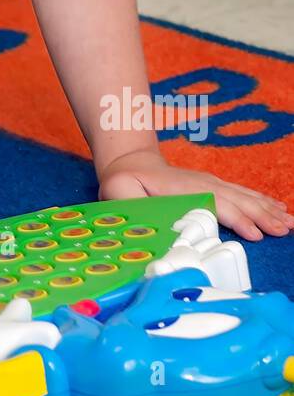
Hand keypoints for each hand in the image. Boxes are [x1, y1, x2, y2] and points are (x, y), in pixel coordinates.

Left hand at [97, 149, 293, 240]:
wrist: (131, 161)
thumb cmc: (124, 181)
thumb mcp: (118, 191)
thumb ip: (130, 206)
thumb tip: (145, 224)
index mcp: (183, 189)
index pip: (215, 203)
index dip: (236, 219)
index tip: (256, 234)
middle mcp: (202, 184)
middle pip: (237, 200)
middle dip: (262, 216)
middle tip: (283, 230)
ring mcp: (211, 183)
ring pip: (244, 196)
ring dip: (268, 210)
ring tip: (289, 222)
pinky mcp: (214, 186)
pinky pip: (243, 194)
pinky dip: (263, 202)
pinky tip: (279, 210)